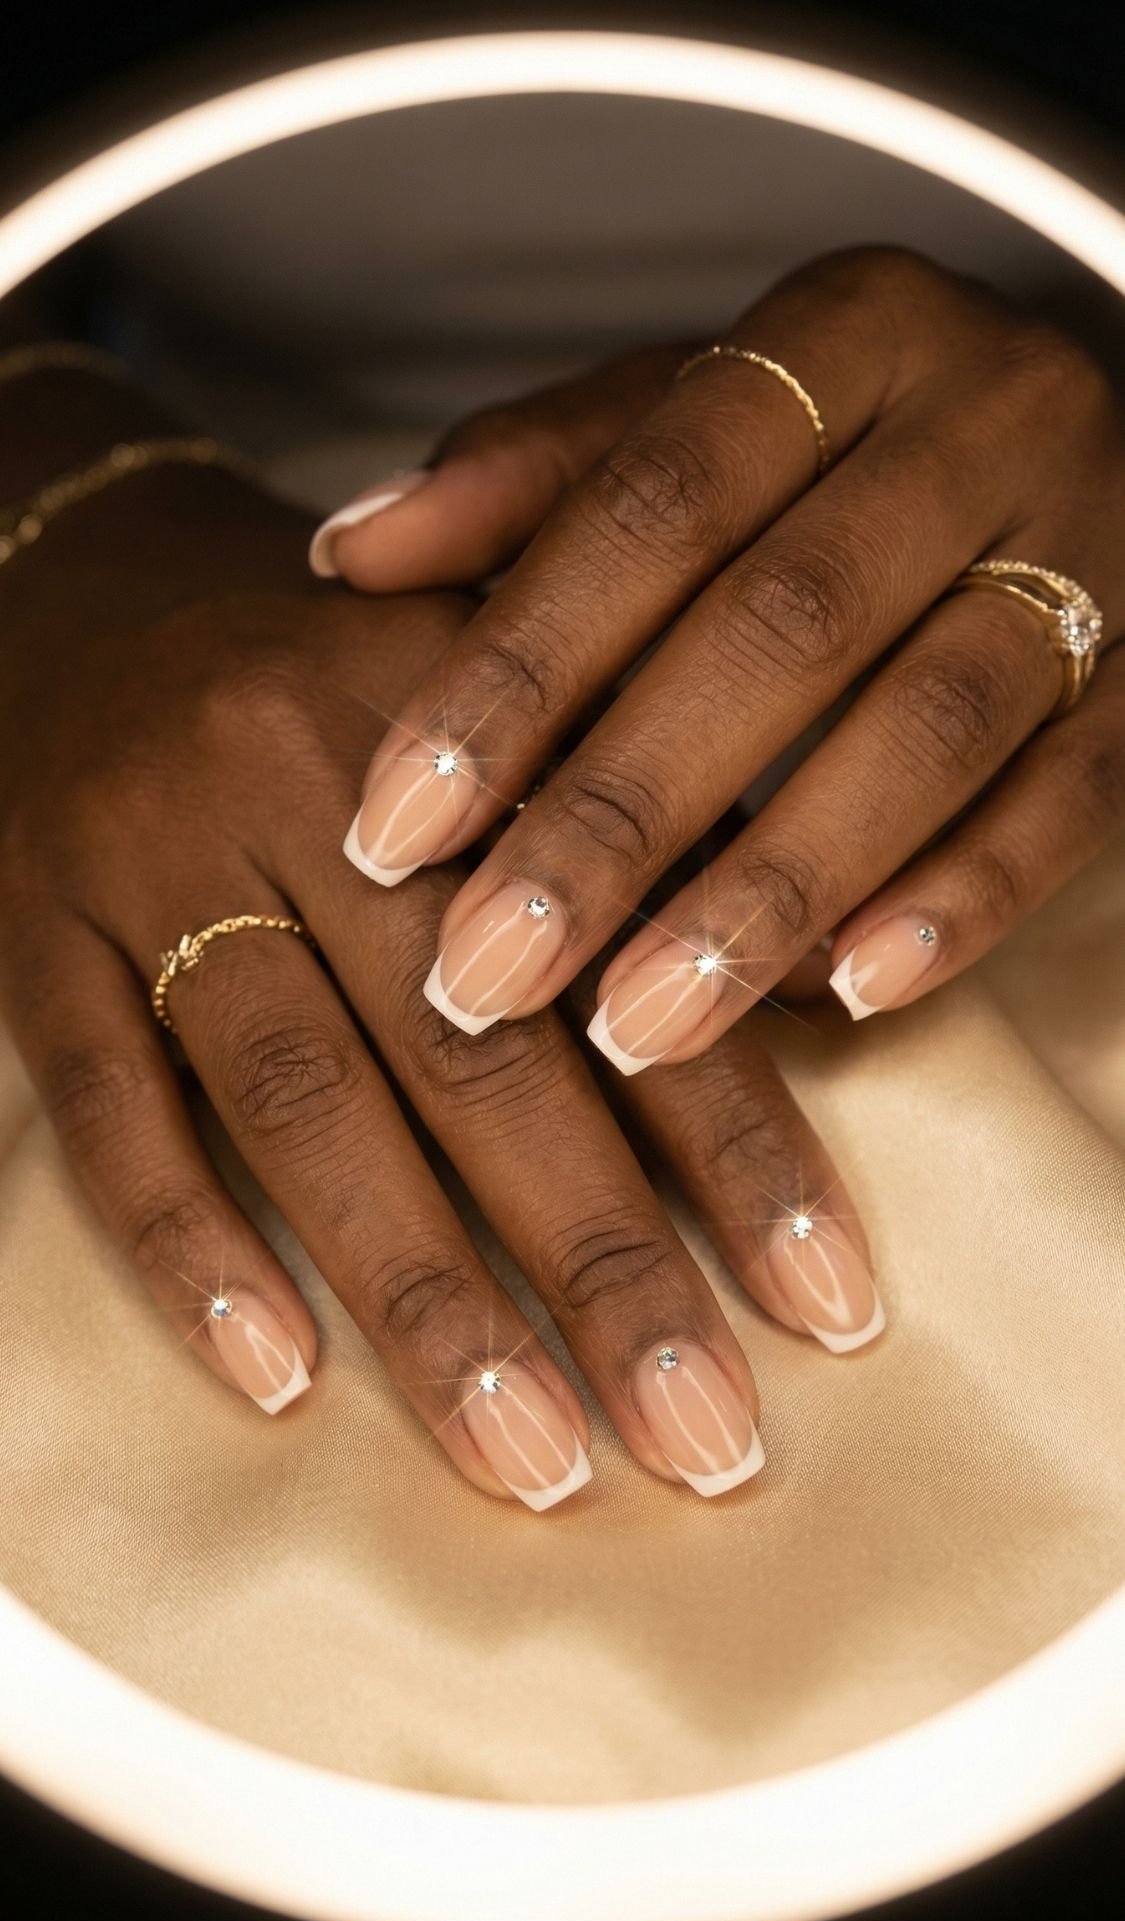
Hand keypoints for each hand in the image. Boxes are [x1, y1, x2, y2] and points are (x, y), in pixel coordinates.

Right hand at [0, 452, 885, 1519]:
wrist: (81, 591)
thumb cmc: (338, 682)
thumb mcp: (503, 698)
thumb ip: (646, 828)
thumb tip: (820, 1003)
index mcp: (467, 726)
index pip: (628, 959)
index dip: (739, 1141)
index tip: (830, 1309)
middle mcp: (311, 780)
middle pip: (473, 1051)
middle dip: (605, 1262)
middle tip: (705, 1440)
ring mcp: (155, 861)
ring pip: (301, 1103)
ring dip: (424, 1296)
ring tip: (534, 1461)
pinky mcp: (37, 936)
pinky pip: (108, 1107)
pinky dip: (189, 1246)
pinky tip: (276, 1380)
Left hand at [319, 246, 1124, 1066]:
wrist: (1083, 425)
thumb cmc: (841, 447)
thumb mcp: (694, 419)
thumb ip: (534, 482)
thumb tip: (348, 553)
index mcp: (848, 330)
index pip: (654, 503)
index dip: (516, 672)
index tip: (392, 828)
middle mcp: (987, 419)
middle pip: (784, 627)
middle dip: (620, 815)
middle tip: (487, 972)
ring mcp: (1099, 546)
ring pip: (930, 727)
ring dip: (772, 891)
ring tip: (636, 1027)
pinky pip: (1073, 798)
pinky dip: (960, 901)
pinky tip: (844, 996)